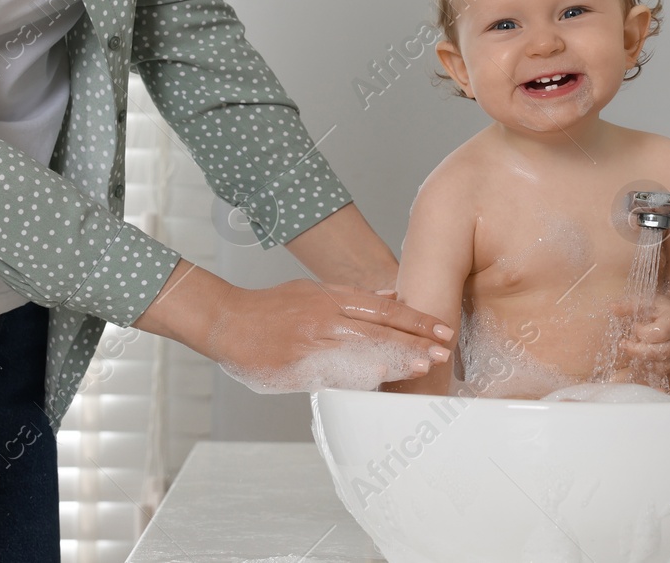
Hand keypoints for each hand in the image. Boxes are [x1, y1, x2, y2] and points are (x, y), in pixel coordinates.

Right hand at [207, 279, 453, 393]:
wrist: (227, 321)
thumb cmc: (272, 308)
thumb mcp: (314, 291)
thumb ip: (353, 297)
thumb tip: (393, 296)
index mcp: (331, 297)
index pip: (384, 308)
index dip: (415, 319)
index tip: (442, 329)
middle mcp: (325, 316)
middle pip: (378, 327)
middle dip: (413, 340)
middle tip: (442, 351)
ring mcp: (310, 340)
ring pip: (359, 347)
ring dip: (394, 358)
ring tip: (422, 366)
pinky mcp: (295, 363)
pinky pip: (331, 370)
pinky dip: (357, 373)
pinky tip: (379, 378)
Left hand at [609, 294, 669, 379]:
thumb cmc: (661, 308)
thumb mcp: (647, 301)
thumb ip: (629, 306)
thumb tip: (612, 307)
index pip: (660, 333)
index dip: (643, 333)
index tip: (636, 326)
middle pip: (661, 352)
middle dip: (638, 350)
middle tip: (623, 344)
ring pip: (663, 365)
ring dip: (643, 360)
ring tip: (632, 349)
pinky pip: (663, 370)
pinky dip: (649, 366)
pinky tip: (640, 356)